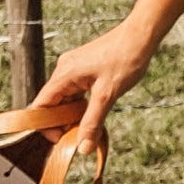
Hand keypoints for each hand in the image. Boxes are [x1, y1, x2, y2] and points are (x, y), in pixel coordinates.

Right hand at [35, 16, 158, 155]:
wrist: (141, 36)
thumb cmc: (125, 59)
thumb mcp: (108, 95)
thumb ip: (92, 122)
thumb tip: (83, 148)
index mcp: (64, 75)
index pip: (41, 106)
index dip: (46, 126)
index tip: (62, 139)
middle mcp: (64, 70)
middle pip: (52, 103)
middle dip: (62, 122)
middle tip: (79, 136)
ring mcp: (74, 68)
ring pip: (66, 98)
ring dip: (74, 114)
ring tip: (89, 126)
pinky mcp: (84, 67)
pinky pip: (76, 91)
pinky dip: (82, 104)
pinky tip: (95, 111)